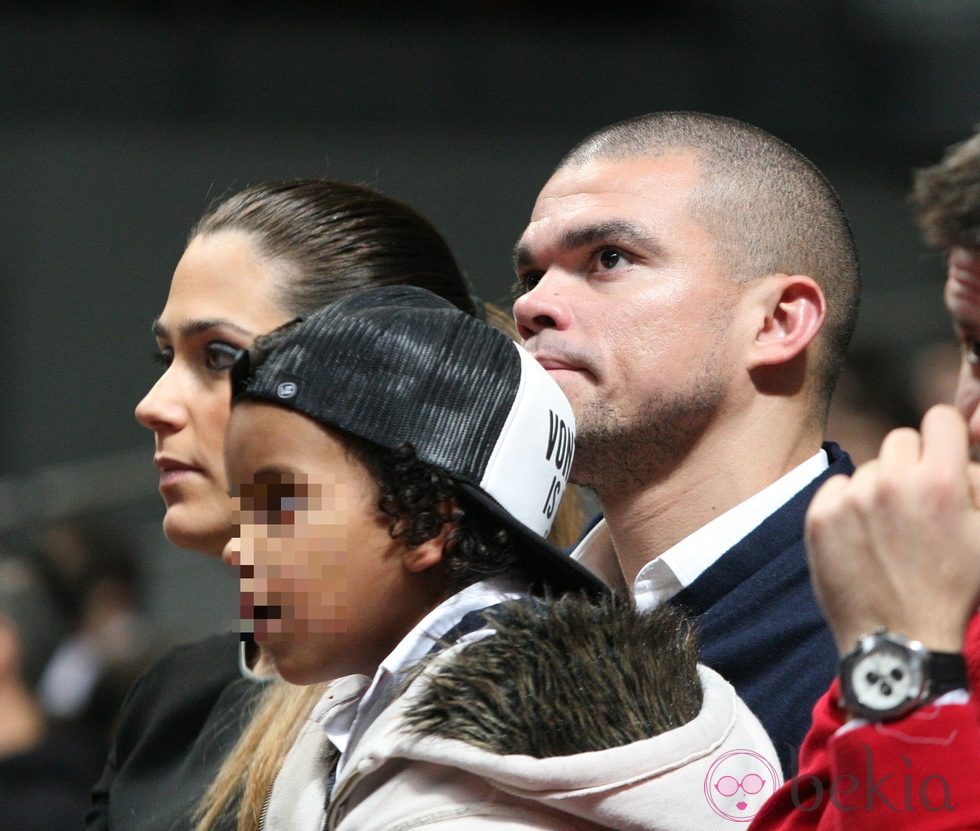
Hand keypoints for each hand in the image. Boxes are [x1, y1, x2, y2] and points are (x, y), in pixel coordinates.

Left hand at [806, 405, 979, 654]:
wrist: (900, 643)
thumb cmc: (955, 592)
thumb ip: (976, 485)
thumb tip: (963, 457)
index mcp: (941, 481)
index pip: (940, 419)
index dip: (946, 437)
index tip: (944, 456)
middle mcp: (891, 481)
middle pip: (901, 439)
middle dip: (913, 463)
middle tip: (918, 501)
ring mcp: (851, 499)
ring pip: (868, 467)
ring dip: (879, 487)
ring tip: (891, 529)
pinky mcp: (820, 517)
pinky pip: (836, 487)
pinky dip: (847, 504)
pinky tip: (863, 536)